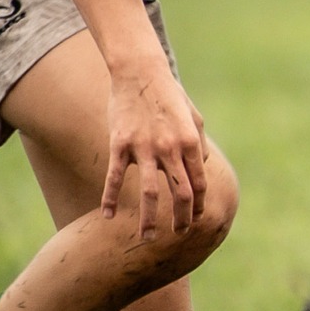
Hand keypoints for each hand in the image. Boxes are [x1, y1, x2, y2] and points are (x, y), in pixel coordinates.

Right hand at [101, 58, 209, 240]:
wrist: (140, 73)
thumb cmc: (169, 95)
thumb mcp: (193, 117)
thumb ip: (198, 144)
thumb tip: (202, 168)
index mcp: (190, 142)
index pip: (199, 183)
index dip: (199, 204)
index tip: (196, 218)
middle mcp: (170, 148)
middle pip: (180, 193)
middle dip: (182, 218)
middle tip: (179, 234)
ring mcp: (144, 148)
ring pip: (150, 192)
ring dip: (150, 219)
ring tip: (148, 238)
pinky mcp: (120, 145)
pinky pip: (115, 178)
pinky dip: (110, 199)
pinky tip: (107, 216)